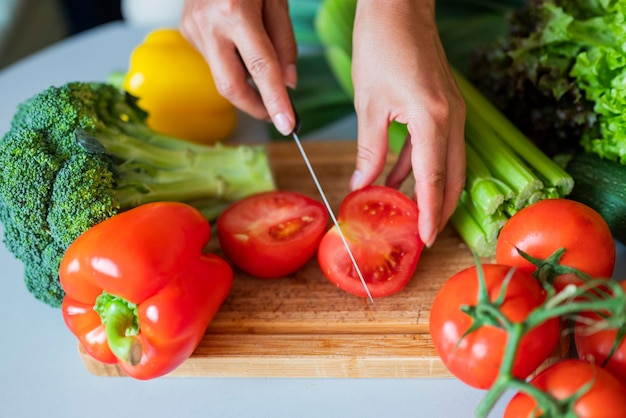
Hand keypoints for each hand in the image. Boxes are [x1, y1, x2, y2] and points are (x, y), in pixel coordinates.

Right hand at [179, 0, 297, 134]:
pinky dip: (232, 62)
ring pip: (222, 75)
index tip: (287, 126)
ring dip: (245, 77)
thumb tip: (288, 84)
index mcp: (235, 13)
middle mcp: (208, 24)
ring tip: (255, 51)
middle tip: (276, 113)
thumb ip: (284, 43)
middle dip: (256, 106)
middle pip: (231, 87)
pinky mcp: (186, 31)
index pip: (261, 70)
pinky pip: (214, 60)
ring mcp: (192, 29)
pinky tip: (237, 42)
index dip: (275, 102)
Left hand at [349, 0, 465, 247]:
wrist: (399, 6)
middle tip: (422, 235)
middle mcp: (452, 119)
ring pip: (446, 164)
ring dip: (428, 189)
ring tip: (407, 213)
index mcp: (433, 119)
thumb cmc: (381, 46)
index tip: (427, 240)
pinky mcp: (444, 106)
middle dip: (437, 209)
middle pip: (451, 177)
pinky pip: (437, 146)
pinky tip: (396, 179)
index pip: (434, 179)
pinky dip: (419, 166)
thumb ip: (368, 150)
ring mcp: (452, 112)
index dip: (430, 213)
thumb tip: (360, 185)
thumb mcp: (368, 104)